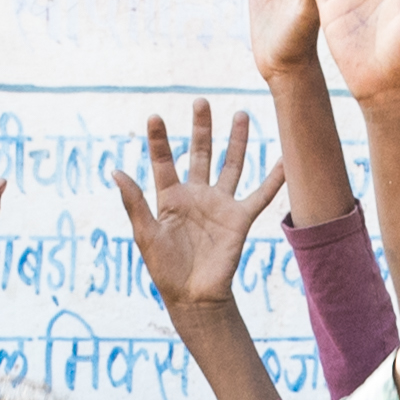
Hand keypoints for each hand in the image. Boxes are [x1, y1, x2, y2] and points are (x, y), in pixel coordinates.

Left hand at [112, 102, 280, 311]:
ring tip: (241, 114)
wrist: (194, 298)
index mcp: (170, 198)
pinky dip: (274, 177)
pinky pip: (260, 194)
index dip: (159, 140)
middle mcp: (196, 196)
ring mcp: (220, 205)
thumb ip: (134, 202)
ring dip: (236, 141)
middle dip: (201, 129)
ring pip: (231, 165)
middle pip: (200, 154)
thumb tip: (115, 171)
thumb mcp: (145, 234)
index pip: (164, 161)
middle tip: (202, 101)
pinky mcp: (240, 219)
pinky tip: (285, 158)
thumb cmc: (165, 270)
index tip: (155, 116)